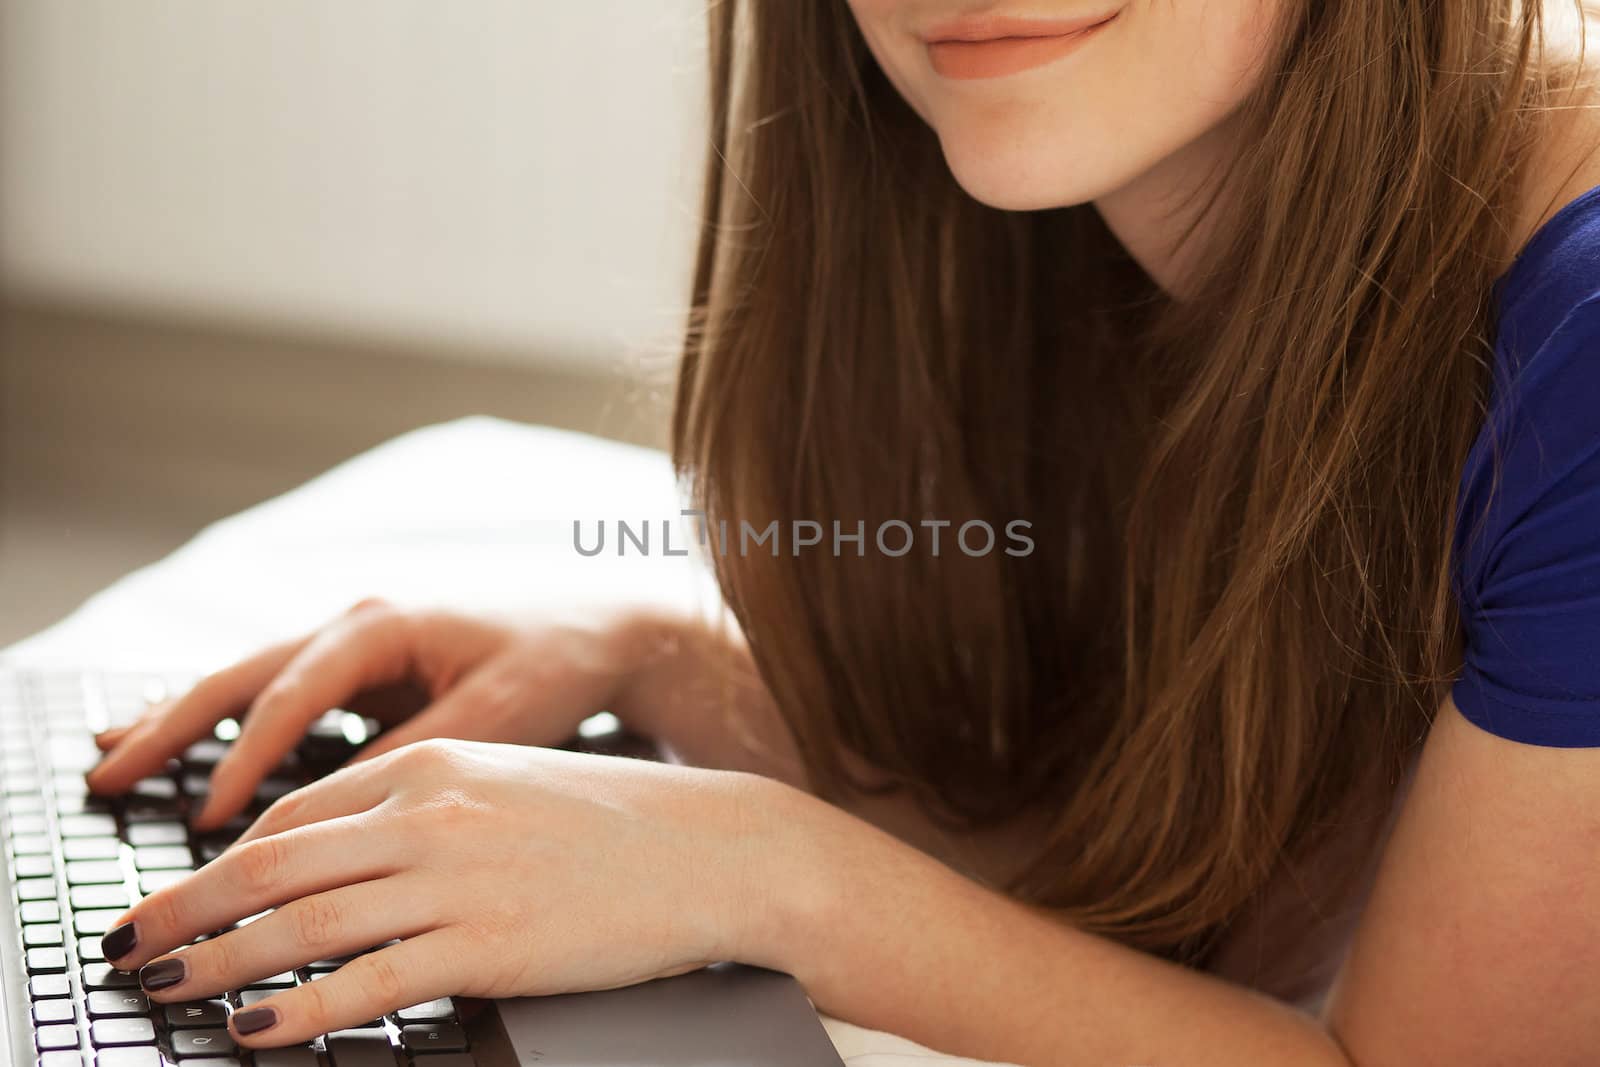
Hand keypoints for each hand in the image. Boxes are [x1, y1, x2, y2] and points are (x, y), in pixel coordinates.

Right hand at [86, 599, 646, 828]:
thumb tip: (337, 809)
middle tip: (104, 774)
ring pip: (247, 681)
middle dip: (170, 726)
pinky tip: (177, 741)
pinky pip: (275, 695)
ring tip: (109, 756)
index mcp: (386, 624)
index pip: (294, 695)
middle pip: (242, 675)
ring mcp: (354, 643)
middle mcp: (357, 624)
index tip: (214, 819)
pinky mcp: (362, 668)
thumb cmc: (555, 665)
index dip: (248, 759)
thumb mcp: (493, 717)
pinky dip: (223, 720)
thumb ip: (413, 757)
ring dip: (180, 719)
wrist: (602, 631)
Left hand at [97, 739, 782, 1047]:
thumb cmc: (615, 824)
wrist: (713, 849)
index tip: (180, 896)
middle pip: (270, 864)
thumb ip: (420, 814)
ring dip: (216, 962)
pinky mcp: (488, 946)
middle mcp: (432, 813)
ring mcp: (458, 880)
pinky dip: (295, 1011)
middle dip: (183, 910)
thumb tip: (335, 863)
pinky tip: (255, 1030)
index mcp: (432, 766)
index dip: (217, 862)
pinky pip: (366, 983)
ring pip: (302, 924)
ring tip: (164, 989)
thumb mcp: (506, 788)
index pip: (291, 815)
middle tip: (126, 947)